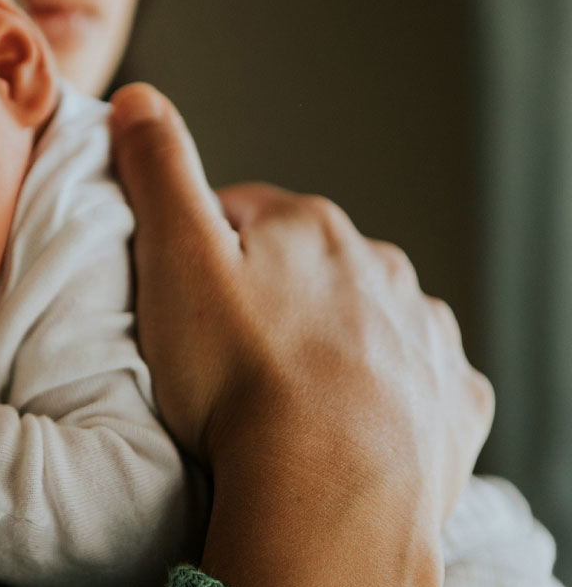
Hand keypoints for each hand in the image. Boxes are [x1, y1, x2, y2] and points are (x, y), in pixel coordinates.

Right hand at [109, 83, 492, 586]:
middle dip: (271, 295)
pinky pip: (414, 382)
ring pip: (364, 320)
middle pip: (308, 267)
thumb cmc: (239, 374)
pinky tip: (344, 424)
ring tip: (280, 396)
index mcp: (311, 228)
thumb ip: (158, 171)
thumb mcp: (175, 256)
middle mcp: (380, 268)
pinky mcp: (449, 402)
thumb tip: (137, 99)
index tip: (181, 300)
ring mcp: (423, 336)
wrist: (327, 488)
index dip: (203, 252)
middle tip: (225, 355)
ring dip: (328, 341)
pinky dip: (382, 394)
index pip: (245, 213)